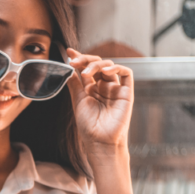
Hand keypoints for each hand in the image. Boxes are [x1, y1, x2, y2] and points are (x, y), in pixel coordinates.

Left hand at [66, 49, 133, 193]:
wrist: (100, 141)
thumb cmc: (89, 126)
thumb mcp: (78, 101)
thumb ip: (75, 84)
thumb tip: (68, 68)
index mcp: (91, 89)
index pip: (86, 69)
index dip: (79, 59)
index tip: (68, 52)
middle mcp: (103, 87)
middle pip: (97, 65)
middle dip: (85, 60)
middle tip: (74, 61)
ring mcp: (115, 89)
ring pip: (109, 66)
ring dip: (96, 65)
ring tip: (86, 72)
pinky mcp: (126, 92)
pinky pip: (125, 74)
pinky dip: (116, 68)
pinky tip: (105, 71)